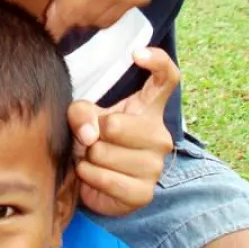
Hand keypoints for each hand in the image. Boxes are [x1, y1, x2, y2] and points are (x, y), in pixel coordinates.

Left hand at [46, 0, 162, 38]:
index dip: (54, 26)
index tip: (45, 33)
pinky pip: (120, 14)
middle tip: (63, 8)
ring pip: (103, 23)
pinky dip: (107, 10)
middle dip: (71, 19)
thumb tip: (51, 16)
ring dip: (89, 17)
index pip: (67, 16)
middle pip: (85, 22)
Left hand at [67, 47, 178, 216]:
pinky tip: (89, 173)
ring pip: (104, 153)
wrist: (93, 182)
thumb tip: (90, 134)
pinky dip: (88, 176)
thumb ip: (81, 113)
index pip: (168, 78)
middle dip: (92, 133)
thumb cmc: (92, 140)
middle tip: (90, 139)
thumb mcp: (83, 116)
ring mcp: (156, 166)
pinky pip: (106, 179)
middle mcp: (159, 134)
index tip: (135, 54)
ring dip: (87, 157)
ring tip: (91, 158)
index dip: (157, 61)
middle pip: (116, 124)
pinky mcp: (145, 192)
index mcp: (148, 108)